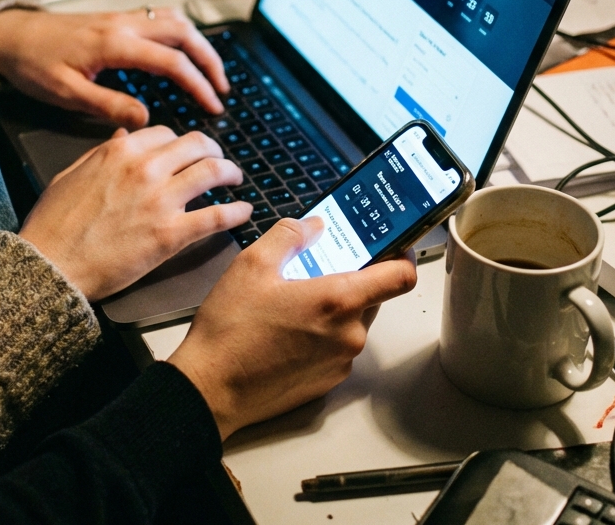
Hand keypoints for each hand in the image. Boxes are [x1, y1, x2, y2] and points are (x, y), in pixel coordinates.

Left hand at [0, 7, 227, 127]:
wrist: (8, 35)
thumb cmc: (32, 64)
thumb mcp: (67, 94)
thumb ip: (109, 105)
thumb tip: (146, 119)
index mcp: (114, 44)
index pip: (171, 61)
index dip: (197, 84)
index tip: (213, 105)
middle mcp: (123, 24)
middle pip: (183, 32)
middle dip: (209, 59)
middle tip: (222, 88)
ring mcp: (120, 18)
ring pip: (173, 20)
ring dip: (197, 43)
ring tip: (210, 71)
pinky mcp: (114, 19)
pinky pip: (158, 18)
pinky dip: (179, 34)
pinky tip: (181, 52)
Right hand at [19, 126, 249, 301]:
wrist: (52, 264)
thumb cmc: (54, 223)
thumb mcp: (73, 173)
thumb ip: (103, 152)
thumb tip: (124, 136)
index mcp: (120, 151)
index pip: (166, 133)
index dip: (180, 143)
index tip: (185, 152)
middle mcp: (145, 168)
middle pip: (197, 145)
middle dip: (213, 151)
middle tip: (219, 161)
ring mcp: (160, 200)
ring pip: (213, 172)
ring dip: (231, 174)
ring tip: (236, 180)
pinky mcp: (171, 234)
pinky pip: (216, 216)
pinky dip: (236, 212)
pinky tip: (244, 211)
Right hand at [168, 217, 416, 439]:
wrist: (212, 389)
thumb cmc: (231, 329)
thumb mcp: (252, 264)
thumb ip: (289, 235)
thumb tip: (314, 226)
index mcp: (338, 301)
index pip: (400, 276)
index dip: (402, 255)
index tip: (391, 243)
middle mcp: (349, 334)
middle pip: (372, 296)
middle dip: (350, 278)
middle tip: (313, 267)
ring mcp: (341, 362)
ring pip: (352, 322)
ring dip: (333, 307)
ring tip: (290, 300)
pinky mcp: (328, 381)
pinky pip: (337, 346)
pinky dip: (321, 333)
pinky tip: (285, 329)